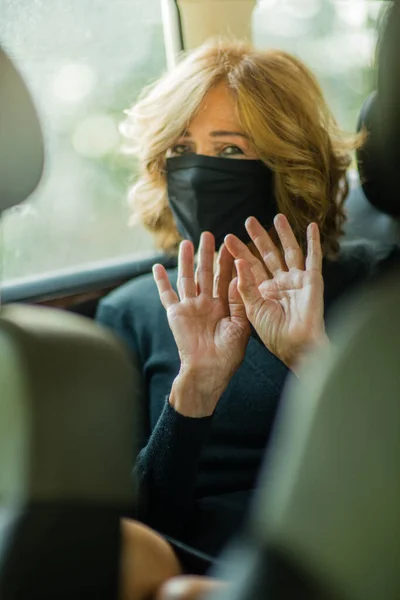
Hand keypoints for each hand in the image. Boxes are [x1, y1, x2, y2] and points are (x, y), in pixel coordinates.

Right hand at [153, 232, 250, 416]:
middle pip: (206, 273)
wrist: (209, 371)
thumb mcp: (240, 325)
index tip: (232, 243)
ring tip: (187, 242)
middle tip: (209, 235)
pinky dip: (160, 281)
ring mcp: (190, 307)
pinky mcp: (176, 314)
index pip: (226, 278)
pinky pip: (166, 295)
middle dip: (207, 254)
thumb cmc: (229, 353)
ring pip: (187, 278)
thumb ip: (238, 301)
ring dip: (186, 261)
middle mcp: (207, 303)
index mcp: (225, 306)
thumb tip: (239, 276)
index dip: (228, 262)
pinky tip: (156, 267)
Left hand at [225, 214, 328, 374]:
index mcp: (263, 290)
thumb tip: (238, 262)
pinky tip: (312, 227)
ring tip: (277, 216)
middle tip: (248, 220)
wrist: (295, 345)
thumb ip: (245, 286)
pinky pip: (314, 258)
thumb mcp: (252, 308)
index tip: (227, 238)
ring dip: (284, 234)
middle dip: (259, 237)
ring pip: (289, 251)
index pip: (249, 266)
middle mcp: (279, 283)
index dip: (239, 252)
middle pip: (268, 254)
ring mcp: (296, 280)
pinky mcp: (312, 281)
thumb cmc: (273, 333)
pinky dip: (314, 242)